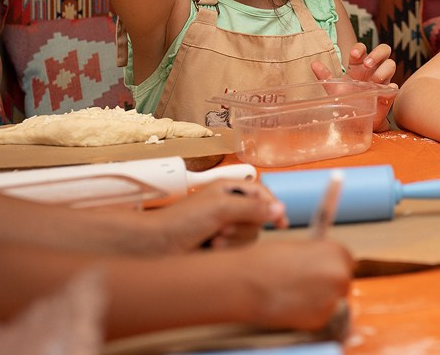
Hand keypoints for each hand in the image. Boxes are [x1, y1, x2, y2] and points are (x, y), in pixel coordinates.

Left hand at [151, 179, 286, 252]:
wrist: (157, 245)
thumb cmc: (182, 221)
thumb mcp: (221, 208)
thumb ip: (252, 208)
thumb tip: (280, 209)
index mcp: (229, 189)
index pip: (261, 193)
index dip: (273, 206)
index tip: (281, 221)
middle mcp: (229, 206)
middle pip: (258, 217)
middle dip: (244, 226)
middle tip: (225, 228)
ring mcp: (225, 226)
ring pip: (250, 235)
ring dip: (234, 240)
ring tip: (214, 239)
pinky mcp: (220, 244)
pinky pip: (238, 248)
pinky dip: (227, 250)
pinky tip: (211, 248)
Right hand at [243, 238, 352, 330]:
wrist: (245, 282)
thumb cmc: (266, 261)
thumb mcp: (299, 249)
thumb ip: (318, 257)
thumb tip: (325, 267)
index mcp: (337, 251)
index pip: (346, 262)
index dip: (331, 267)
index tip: (320, 273)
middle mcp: (340, 274)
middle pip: (342, 283)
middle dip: (328, 286)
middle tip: (304, 287)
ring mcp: (332, 298)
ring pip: (333, 302)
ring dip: (319, 301)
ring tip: (293, 295)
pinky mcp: (321, 320)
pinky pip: (321, 318)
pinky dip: (309, 315)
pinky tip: (291, 306)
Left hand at [312, 43, 397, 129]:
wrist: (354, 121)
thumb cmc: (346, 100)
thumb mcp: (334, 89)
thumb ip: (325, 76)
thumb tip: (314, 64)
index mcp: (358, 66)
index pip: (362, 49)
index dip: (360, 49)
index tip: (353, 55)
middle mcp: (372, 69)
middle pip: (383, 50)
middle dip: (377, 54)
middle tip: (367, 64)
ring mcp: (382, 80)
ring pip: (391, 64)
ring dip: (383, 70)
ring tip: (374, 80)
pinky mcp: (388, 94)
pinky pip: (395, 87)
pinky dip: (391, 88)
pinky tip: (384, 92)